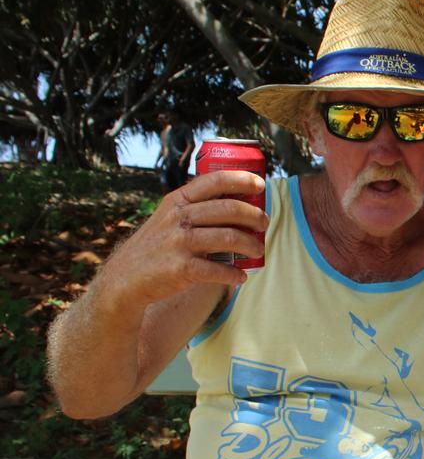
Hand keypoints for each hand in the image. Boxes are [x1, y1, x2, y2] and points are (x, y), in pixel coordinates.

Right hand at [96, 171, 267, 309]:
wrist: (125, 279)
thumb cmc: (156, 246)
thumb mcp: (168, 217)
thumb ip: (194, 208)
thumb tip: (239, 201)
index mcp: (177, 201)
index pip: (214, 180)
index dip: (241, 179)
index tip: (260, 184)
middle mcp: (178, 218)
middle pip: (228, 209)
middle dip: (254, 215)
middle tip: (264, 223)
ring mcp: (179, 243)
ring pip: (228, 237)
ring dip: (251, 244)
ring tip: (258, 249)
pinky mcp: (181, 269)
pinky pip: (218, 270)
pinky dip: (235, 274)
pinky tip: (241, 277)